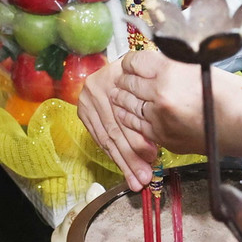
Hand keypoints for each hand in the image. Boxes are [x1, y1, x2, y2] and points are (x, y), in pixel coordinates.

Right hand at [77, 56, 159, 190]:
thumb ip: (148, 102)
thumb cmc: (138, 72)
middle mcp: (97, 90)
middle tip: (143, 177)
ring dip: (122, 162)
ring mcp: (87, 101)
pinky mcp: (83, 112)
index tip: (152, 156)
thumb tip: (158, 140)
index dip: (137, 139)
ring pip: (106, 138)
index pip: (124, 117)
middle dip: (130, 158)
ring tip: (134, 180)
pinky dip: (112, 154)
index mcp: (114, 79)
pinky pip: (99, 138)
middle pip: (115, 130)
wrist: (116, 62)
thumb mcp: (145, 79)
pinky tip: (123, 167)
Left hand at [112, 51, 241, 160]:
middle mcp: (161, 93)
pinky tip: (130, 112)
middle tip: (126, 77)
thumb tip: (148, 63)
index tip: (131, 63)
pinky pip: (135, 125)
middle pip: (129, 83)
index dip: (131, 61)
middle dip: (126, 79)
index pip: (135, 61)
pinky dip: (129, 117)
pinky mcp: (161, 136)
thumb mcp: (198, 66)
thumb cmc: (229, 93)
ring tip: (123, 93)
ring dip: (124, 98)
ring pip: (128, 104)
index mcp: (171, 70)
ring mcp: (159, 117)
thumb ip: (171, 64)